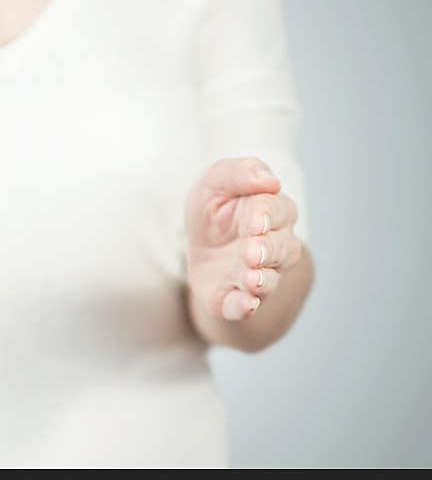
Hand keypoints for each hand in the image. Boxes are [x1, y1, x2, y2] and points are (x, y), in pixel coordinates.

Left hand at [186, 157, 301, 322]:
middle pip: (280, 249)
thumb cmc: (216, 208)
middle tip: (252, 251)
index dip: (267, 216)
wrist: (199, 243)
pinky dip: (245, 307)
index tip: (255, 220)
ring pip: (269, 280)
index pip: (278, 211)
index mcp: (272, 213)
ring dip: (260, 281)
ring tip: (251, 278)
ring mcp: (256, 275)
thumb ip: (240, 172)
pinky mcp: (235, 298)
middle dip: (266, 251)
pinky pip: (245, 307)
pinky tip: (245, 304)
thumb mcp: (216, 181)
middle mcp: (273, 247)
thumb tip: (270, 180)